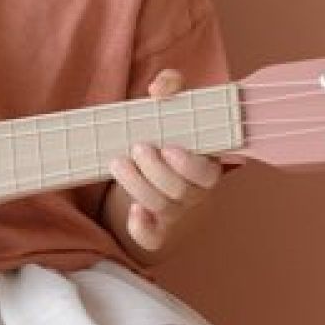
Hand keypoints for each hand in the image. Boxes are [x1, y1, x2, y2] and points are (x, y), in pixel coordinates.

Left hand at [107, 69, 237, 253]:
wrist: (157, 158)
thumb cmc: (168, 129)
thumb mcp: (173, 104)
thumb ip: (171, 86)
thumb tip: (160, 87)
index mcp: (207, 163)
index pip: (207, 174)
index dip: (189, 165)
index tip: (169, 147)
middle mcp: (195, 191)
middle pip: (180, 192)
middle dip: (155, 171)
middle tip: (137, 148)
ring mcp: (177, 210)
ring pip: (161, 208)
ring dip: (138, 187)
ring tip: (117, 163)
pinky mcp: (158, 225)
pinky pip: (153, 238)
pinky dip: (142, 229)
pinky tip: (133, 211)